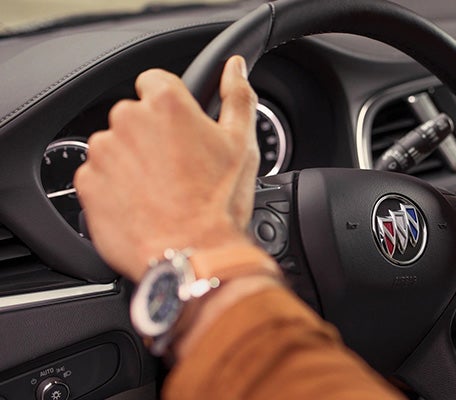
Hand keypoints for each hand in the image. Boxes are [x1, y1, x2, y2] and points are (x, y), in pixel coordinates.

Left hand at [74, 56, 260, 281]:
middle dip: (152, 136)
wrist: (193, 255)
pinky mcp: (87, 183)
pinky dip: (116, 187)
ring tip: (162, 191)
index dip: (172, 106)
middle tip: (179, 168)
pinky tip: (144, 205)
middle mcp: (127, 120)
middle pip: (135, 116)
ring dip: (133, 162)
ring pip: (116, 146)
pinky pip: (99, 176)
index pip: (156, 82)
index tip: (182, 130)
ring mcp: (103, 152)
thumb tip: (234, 68)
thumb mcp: (241, 144)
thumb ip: (237, 97)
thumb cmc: (219, 204)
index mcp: (166, 104)